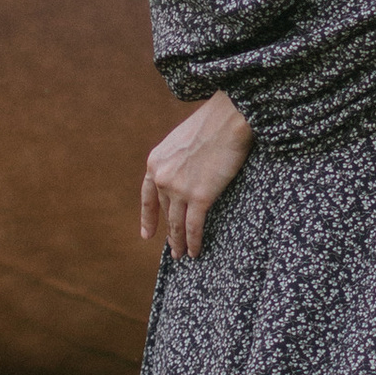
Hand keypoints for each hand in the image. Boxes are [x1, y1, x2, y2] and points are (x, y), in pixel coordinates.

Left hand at [139, 90, 254, 259]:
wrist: (228, 119)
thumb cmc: (211, 124)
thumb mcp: (181, 141)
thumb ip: (177, 162)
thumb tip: (184, 178)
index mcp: (155, 162)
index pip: (147, 197)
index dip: (148, 218)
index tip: (147, 234)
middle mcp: (162, 178)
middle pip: (166, 212)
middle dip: (169, 233)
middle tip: (172, 249)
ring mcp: (179, 189)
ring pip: (176, 225)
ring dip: (179, 243)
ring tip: (182, 255)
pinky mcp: (199, 197)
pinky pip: (193, 227)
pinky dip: (193, 242)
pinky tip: (194, 251)